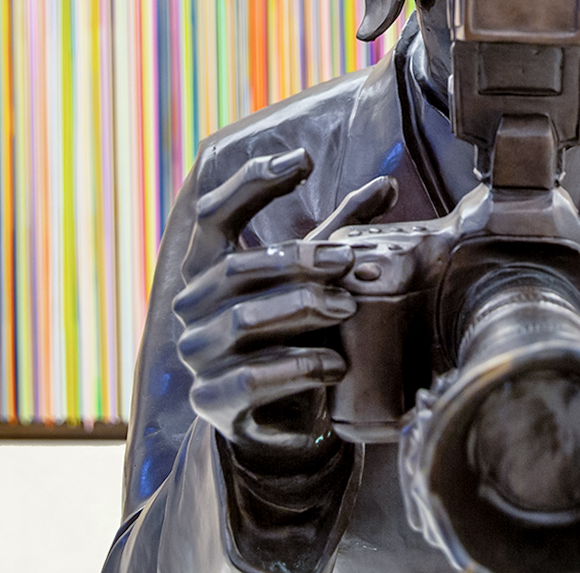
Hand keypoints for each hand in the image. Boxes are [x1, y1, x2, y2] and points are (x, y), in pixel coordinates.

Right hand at [172, 148, 396, 469]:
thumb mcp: (313, 279)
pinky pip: (252, 378)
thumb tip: (388, 184)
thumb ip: (341, 233)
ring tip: (347, 307)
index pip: (214, 212)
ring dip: (301, 309)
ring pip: (244, 321)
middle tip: (346, 260)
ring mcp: (195, 355)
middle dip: (297, 260)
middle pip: (237, 269)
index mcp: (207, 266)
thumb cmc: (291, 332)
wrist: (271, 420)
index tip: (302, 160)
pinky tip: (338, 366)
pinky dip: (300, 367)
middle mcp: (191, 306)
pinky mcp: (211, 401)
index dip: (252, 183)